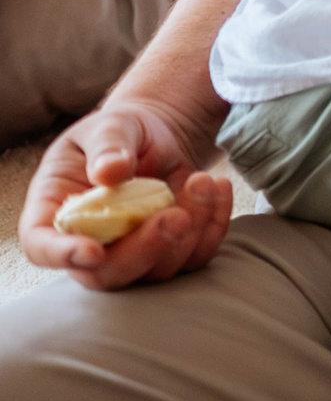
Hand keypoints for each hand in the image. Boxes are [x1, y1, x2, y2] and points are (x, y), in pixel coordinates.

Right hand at [18, 101, 233, 289]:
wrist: (155, 136)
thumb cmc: (119, 132)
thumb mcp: (110, 126)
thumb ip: (107, 147)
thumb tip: (108, 171)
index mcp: (54, 212)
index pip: (42, 247)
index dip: (62, 255)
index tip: (92, 252)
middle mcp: (88, 242)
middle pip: (107, 274)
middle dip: (144, 250)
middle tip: (176, 216)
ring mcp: (131, 252)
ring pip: (158, 270)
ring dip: (190, 231)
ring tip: (202, 180)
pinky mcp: (171, 249)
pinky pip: (196, 256)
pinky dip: (214, 226)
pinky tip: (219, 188)